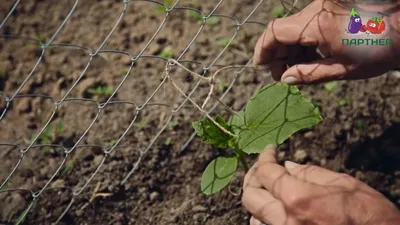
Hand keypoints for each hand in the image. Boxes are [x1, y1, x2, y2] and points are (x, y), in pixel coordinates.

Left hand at [242, 146, 399, 224]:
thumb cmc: (369, 214)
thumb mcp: (342, 183)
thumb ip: (308, 172)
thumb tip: (286, 166)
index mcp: (297, 198)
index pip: (266, 172)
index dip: (265, 157)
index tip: (270, 151)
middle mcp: (284, 220)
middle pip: (250, 196)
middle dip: (253, 177)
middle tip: (263, 168)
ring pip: (253, 217)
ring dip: (258, 200)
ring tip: (268, 188)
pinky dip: (264, 220)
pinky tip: (275, 211)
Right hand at [254, 0, 399, 83]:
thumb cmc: (381, 49)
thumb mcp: (344, 69)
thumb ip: (310, 74)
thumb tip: (285, 79)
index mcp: (316, 26)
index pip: (275, 33)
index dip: (263, 49)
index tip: (260, 66)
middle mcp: (316, 11)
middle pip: (282, 30)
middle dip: (277, 53)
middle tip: (283, 74)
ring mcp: (323, 8)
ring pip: (293, 27)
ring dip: (290, 48)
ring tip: (298, 68)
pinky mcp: (329, 8)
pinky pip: (306, 24)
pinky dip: (303, 40)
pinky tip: (311, 56)